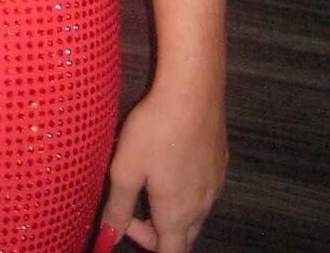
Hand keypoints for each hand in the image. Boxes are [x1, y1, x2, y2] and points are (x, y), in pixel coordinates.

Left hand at [93, 84, 227, 250]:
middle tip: (134, 195)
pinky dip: (186, 184)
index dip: (144, 242)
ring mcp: (216, 185)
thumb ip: (117, 207)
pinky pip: (204, 188)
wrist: (193, 91)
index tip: (126, 215)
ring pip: (194, 212)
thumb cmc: (154, 130)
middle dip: (156, 227)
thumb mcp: (125, 168)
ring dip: (171, 205)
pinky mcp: (221, 162)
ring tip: (150, 171)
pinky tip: (172, 153)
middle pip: (182, 236)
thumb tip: (108, 238)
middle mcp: (202, 207)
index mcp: (177, 215)